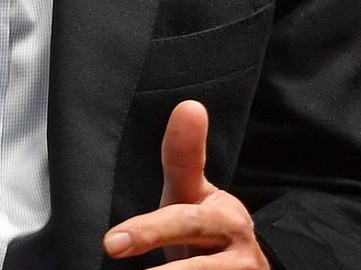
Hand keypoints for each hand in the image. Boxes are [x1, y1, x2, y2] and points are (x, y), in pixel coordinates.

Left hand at [103, 100, 266, 267]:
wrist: (249, 268)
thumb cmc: (205, 227)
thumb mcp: (192, 192)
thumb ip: (183, 154)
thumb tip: (190, 106)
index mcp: (223, 219)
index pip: (181, 222)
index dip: (148, 233)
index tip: (112, 243)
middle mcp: (237, 254)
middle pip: (191, 263)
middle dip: (154, 262)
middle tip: (113, 251)